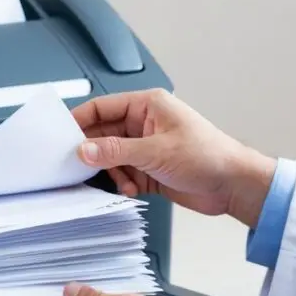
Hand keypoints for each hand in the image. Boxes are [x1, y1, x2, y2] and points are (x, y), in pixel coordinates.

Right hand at [71, 88, 275, 226]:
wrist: (234, 185)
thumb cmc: (208, 156)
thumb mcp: (155, 152)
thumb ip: (116, 151)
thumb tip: (84, 149)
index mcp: (148, 105)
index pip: (103, 107)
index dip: (81, 120)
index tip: (61, 136)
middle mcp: (145, 123)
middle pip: (104, 133)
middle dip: (95, 152)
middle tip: (79, 166)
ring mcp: (147, 146)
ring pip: (112, 156)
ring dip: (112, 172)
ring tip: (122, 182)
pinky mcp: (151, 169)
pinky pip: (124, 173)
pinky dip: (122, 182)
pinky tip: (131, 190)